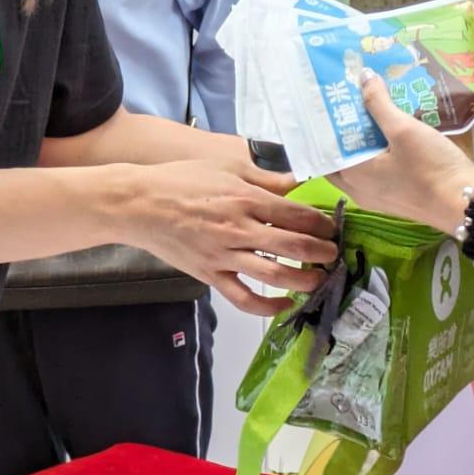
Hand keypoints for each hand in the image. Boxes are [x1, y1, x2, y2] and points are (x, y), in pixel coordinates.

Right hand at [124, 156, 338, 315]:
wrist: (139, 204)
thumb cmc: (182, 180)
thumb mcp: (226, 168)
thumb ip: (264, 178)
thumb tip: (298, 183)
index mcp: (245, 198)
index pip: (297, 214)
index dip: (322, 224)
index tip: (334, 228)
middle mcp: (239, 229)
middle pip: (294, 246)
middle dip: (322, 252)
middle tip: (334, 255)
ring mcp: (224, 255)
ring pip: (274, 275)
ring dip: (305, 280)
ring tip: (320, 279)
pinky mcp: (211, 275)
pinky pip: (244, 298)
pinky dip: (268, 307)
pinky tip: (285, 304)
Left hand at [329, 71, 473, 231]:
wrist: (467, 206)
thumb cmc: (431, 169)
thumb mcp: (404, 130)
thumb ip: (379, 103)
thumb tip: (362, 76)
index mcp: (352, 175)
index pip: (323, 149)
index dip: (321, 125)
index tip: (322, 100)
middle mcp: (358, 189)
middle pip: (340, 156)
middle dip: (342, 129)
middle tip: (345, 100)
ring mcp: (378, 196)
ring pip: (359, 163)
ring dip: (361, 139)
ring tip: (366, 109)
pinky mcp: (396, 197)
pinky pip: (376, 171)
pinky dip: (376, 152)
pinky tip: (389, 131)